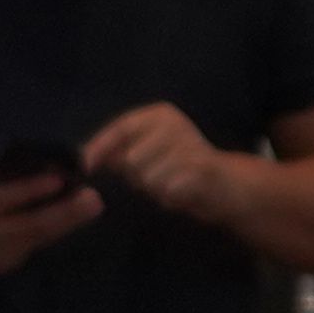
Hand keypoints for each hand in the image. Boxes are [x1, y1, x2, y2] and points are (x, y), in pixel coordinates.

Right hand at [0, 144, 105, 275]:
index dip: (27, 191)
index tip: (57, 179)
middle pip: (25, 226)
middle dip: (62, 213)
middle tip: (93, 197)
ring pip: (35, 239)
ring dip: (67, 223)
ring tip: (92, 205)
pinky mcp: (2, 265)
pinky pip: (33, 247)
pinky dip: (56, 231)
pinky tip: (75, 216)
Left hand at [80, 101, 237, 225]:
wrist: (229, 185)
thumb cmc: (181, 169)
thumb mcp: (148, 153)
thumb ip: (119, 153)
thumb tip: (83, 157)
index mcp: (159, 115)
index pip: (120, 128)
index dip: (99, 147)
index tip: (84, 167)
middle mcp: (174, 123)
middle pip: (132, 159)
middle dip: (137, 178)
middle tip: (157, 179)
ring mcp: (190, 144)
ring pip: (149, 178)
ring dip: (155, 189)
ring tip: (171, 185)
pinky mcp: (202, 168)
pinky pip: (168, 190)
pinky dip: (171, 197)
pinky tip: (182, 192)